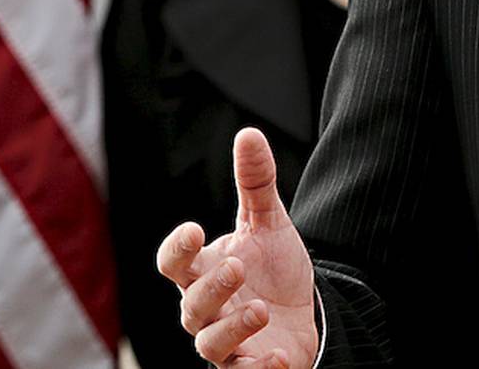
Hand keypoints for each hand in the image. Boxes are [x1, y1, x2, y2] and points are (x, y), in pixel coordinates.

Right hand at [157, 128, 317, 367]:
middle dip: (210, 288)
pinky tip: (278, 357)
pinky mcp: (249, 366)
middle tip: (237, 266)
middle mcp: (206, 308)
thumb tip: (248, 133)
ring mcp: (226, 341)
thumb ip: (256, 182)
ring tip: (260, 309)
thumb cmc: (273, 267)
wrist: (305, 312)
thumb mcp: (269, 222)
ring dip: (232, 329)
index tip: (194, 229)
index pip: (173, 263)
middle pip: (190, 306)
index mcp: (203, 270)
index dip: (176, 249)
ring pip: (209, 344)